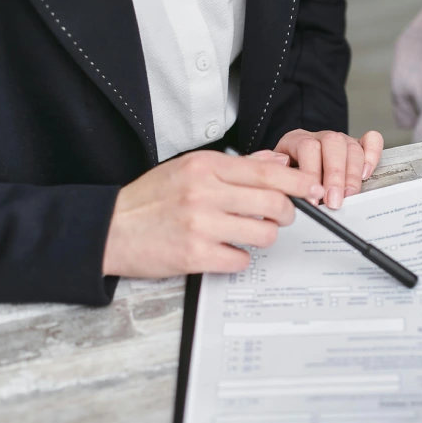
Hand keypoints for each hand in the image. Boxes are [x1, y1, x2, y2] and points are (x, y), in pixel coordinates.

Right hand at [103, 151, 324, 277]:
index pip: (267, 172)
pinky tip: (224, 251)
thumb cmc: (151, 199)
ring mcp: (200, 224)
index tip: (312, 189)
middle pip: (274, 204)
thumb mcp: (189, 168)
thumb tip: (278, 162)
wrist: (108, 229)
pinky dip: (239, 258)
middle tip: (280, 217)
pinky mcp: (194, 255)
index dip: (298, 182)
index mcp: (205, 166)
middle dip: (286, 214)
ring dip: (263, 237)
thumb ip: (236, 166)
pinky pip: (241, 260)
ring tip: (247, 234)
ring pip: (264, 234)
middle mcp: (204, 192)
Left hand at [273, 130, 383, 209]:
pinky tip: (366, 174)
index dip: (311, 174)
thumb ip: (279, 177)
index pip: (307, 148)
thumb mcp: (276, 175)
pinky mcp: (358, 144)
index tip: (312, 199)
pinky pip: (372, 140)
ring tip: (349, 196)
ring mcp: (341, 140)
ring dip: (352, 175)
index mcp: (297, 140)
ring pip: (352, 147)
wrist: (294, 165)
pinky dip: (372, 155)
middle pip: (333, 145)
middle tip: (334, 202)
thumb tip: (289, 185)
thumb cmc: (287, 175)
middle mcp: (321, 137)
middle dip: (335, 176)